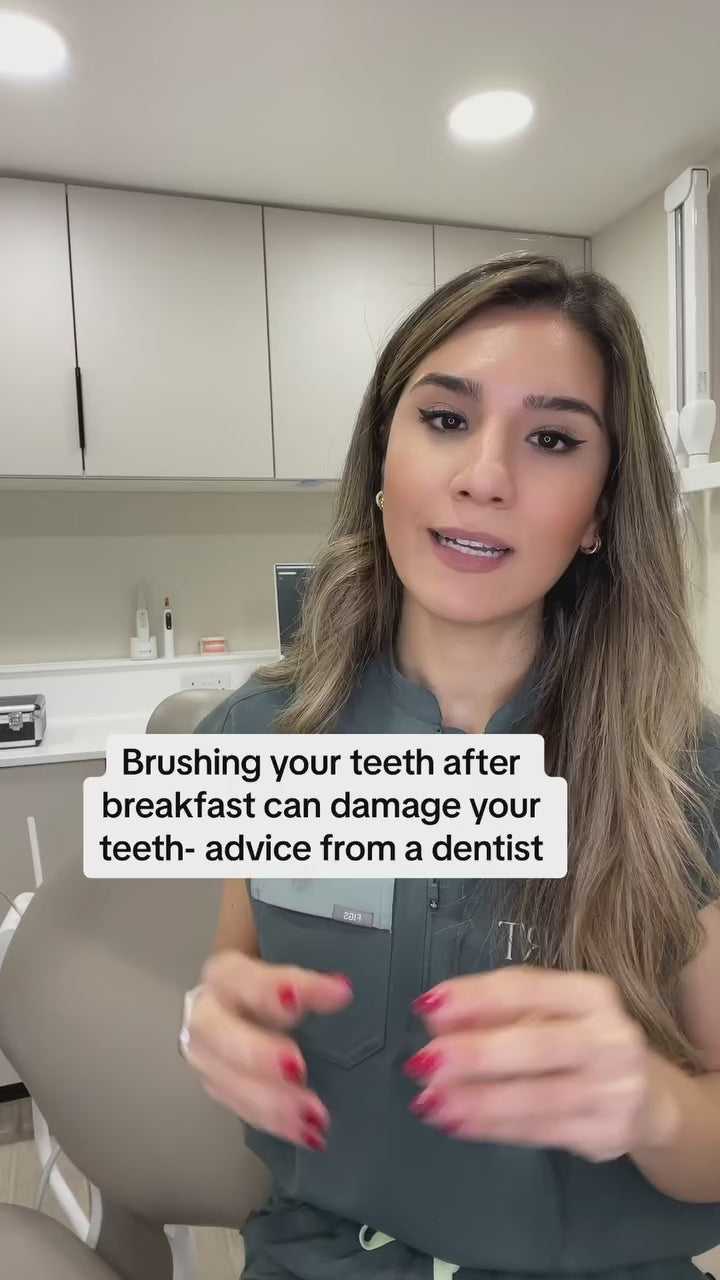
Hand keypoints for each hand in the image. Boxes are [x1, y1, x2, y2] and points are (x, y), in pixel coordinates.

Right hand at [184, 951, 352, 1150]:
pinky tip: (308, 1134)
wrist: (247, 998)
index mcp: (225, 972)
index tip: (339, 995)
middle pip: (216, 1033)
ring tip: (314, 1117)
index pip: (246, 976)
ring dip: (267, 1100)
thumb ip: (314, 965)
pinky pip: (238, 1108)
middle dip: (256, 1053)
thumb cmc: (278, 972)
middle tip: (298, 1069)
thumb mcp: (292, 960)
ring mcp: (206, 1054)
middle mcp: (206, 1011)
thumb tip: (345, 988)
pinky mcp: (218, 1085)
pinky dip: (272, 1122)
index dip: (283, 986)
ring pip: (221, 1078)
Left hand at [404, 966, 678, 1161]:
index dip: (476, 996)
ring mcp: (614, 1090)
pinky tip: (459, 1123)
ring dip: (475, 1100)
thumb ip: (495, 1013)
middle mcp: (611, 1038)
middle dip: (475, 1054)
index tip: (429, 1005)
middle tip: (424, 1061)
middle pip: (535, 1045)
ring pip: (535, 1096)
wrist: (650, 1100)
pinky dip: (493, 1128)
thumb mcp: (548, 1015)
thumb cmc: (582, 1043)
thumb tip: (436, 1018)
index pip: (527, 988)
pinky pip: (539, 1131)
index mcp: (592, 994)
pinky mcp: (606, 1135)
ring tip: (430, 1100)